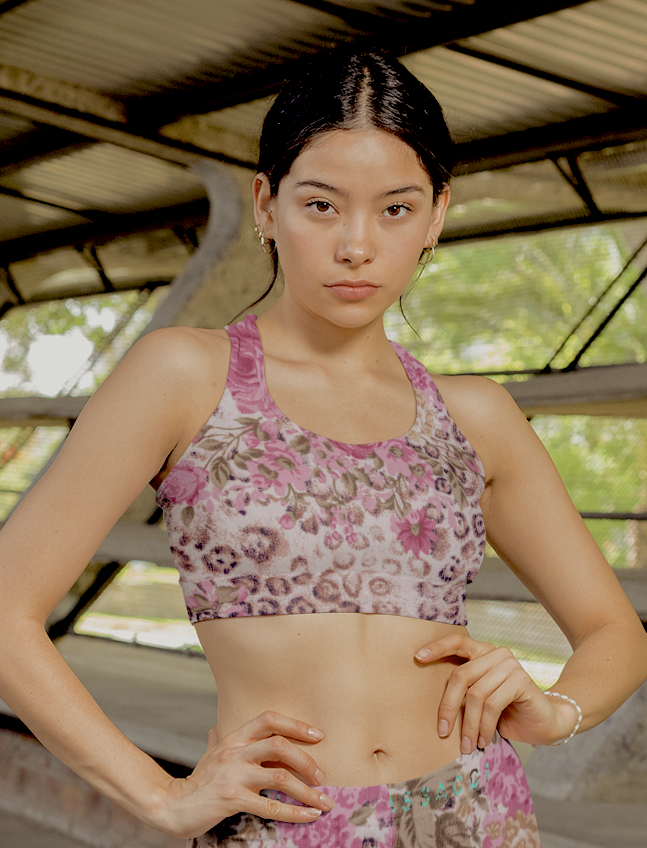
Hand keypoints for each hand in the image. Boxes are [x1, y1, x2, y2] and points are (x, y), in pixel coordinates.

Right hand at [158, 710, 335, 837]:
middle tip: (322, 776)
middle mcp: (235, 752)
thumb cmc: (197, 780)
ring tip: (323, 802)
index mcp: (234, 738)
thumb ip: (218, 739)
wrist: (172, 805)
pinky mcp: (232, 799)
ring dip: (307, 791)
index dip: (295, 724)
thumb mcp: (209, 754)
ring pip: (279, 776)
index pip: (269, 719)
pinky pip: (270, 805)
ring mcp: (234, 775)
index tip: (317, 735)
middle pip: (279, 746)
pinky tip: (308, 816)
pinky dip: (294, 812)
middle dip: (307, 760)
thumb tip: (216, 727)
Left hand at [414, 633, 575, 752]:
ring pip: (476, 694)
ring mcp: (510, 665)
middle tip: (442, 731)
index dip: (437, 648)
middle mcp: (496, 654)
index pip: (457, 642)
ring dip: (469, 725)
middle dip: (448, 706)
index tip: (417, 657)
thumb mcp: (480, 699)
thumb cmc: (506, 712)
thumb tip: (430, 704)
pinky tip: (484, 741)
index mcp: (483, 652)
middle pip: (461, 675)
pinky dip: (485, 727)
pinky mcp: (521, 680)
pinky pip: (493, 704)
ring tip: (467, 745)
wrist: (544, 723)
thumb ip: (463, 691)